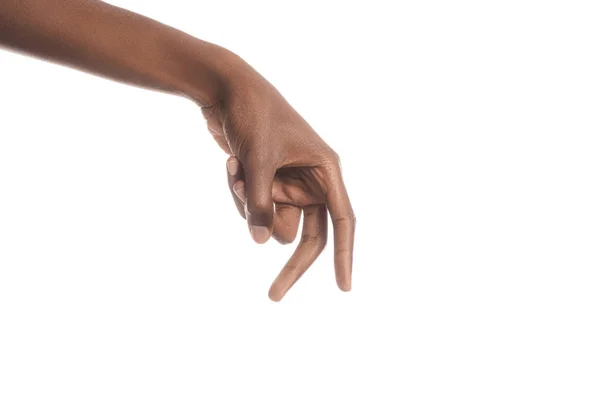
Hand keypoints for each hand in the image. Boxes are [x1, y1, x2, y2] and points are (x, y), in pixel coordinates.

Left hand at [202, 58, 355, 300]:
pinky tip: (231, 165)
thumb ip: (260, 204)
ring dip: (250, 208)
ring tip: (237, 171)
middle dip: (289, 264)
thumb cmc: (253, 115)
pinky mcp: (267, 183)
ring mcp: (289, 184)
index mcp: (325, 171)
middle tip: (272, 297)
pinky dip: (239, 195)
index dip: (345, 256)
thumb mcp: (258, 161)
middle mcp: (312, 181)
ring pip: (274, 223)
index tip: (343, 288)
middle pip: (308, 236)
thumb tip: (260, 243)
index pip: (343, 221)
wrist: (227, 90)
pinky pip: (255, 209)